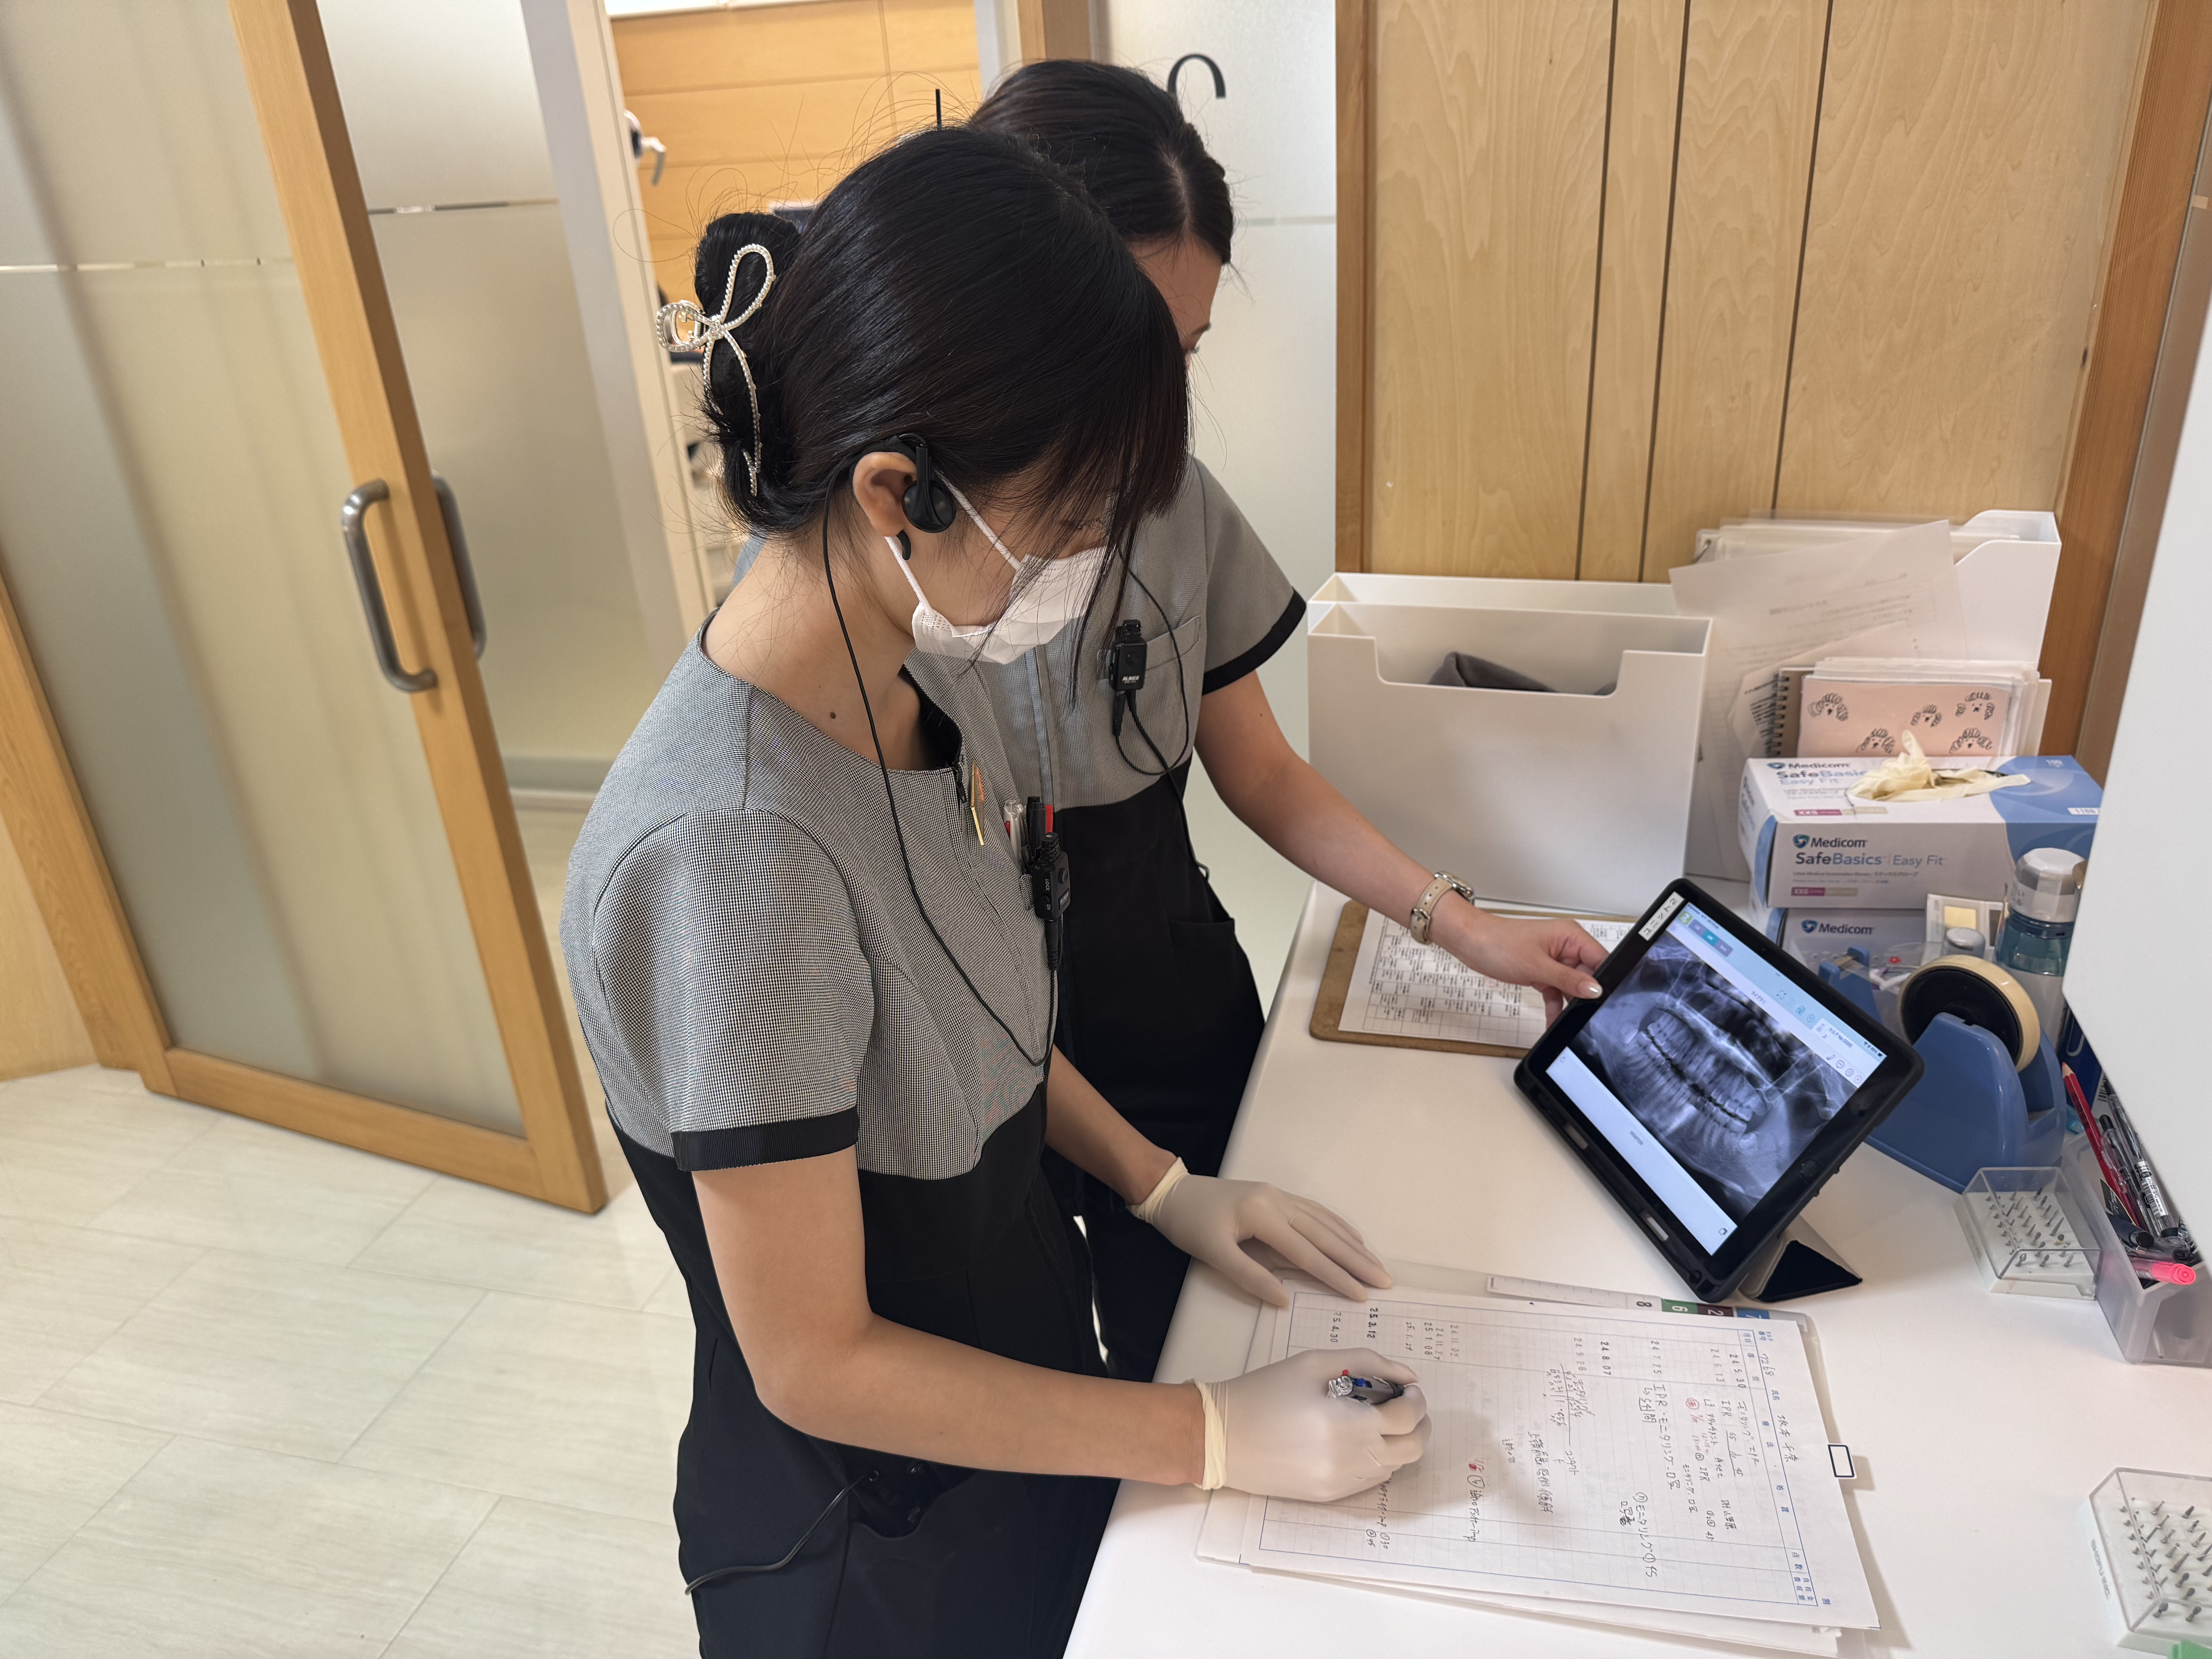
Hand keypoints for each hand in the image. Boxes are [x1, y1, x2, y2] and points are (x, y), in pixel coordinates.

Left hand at [1140, 1167, 1391, 1306]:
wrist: (1173, 1192)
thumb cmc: (1189, 1224)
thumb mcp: (1213, 1254)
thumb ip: (1249, 1277)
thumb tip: (1284, 1301)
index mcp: (1263, 1215)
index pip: (1307, 1253)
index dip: (1335, 1276)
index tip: (1361, 1295)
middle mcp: (1278, 1201)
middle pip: (1324, 1235)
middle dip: (1356, 1260)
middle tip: (1385, 1280)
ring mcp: (1279, 1195)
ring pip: (1324, 1221)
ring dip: (1352, 1243)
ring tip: (1376, 1263)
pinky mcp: (1276, 1196)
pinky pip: (1315, 1211)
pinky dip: (1336, 1226)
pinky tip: (1350, 1237)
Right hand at [1203, 1349, 1427, 1499]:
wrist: (1223, 1437)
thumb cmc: (1265, 1393)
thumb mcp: (1314, 1363)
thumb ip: (1366, 1362)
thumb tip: (1405, 1375)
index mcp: (1347, 1423)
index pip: (1407, 1418)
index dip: (1416, 1400)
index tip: (1409, 1388)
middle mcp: (1350, 1459)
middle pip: (1412, 1449)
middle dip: (1420, 1425)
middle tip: (1407, 1405)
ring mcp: (1341, 1482)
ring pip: (1395, 1467)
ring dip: (1400, 1442)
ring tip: (1381, 1420)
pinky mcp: (1330, 1495)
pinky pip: (1372, 1480)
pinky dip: (1379, 1459)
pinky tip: (1360, 1439)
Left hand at [1434, 896, 1607, 1023]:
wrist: (1470, 943)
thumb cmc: (1498, 943)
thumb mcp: (1537, 965)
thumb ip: (1568, 979)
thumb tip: (1595, 989)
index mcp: (1571, 936)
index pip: (1600, 959)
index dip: (1605, 980)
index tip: (1606, 1001)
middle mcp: (1566, 946)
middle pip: (1588, 975)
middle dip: (1586, 996)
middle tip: (1586, 1017)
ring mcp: (1555, 959)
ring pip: (1572, 987)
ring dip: (1570, 1004)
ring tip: (1570, 1023)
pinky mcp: (1543, 971)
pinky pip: (1556, 991)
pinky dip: (1555, 1006)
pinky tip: (1554, 1022)